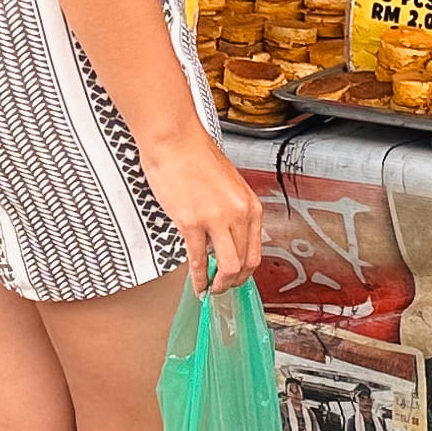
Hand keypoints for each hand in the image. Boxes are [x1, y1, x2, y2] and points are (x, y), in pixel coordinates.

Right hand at [144, 132, 263, 291]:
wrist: (175, 140)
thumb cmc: (196, 156)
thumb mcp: (228, 185)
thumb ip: (231, 211)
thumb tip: (225, 236)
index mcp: (250, 205)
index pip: (256, 250)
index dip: (245, 271)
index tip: (235, 278)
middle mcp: (239, 214)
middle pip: (245, 263)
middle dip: (233, 283)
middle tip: (222, 289)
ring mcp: (217, 219)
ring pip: (229, 267)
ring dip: (219, 285)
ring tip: (210, 290)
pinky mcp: (193, 222)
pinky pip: (198, 259)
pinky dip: (198, 278)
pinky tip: (195, 284)